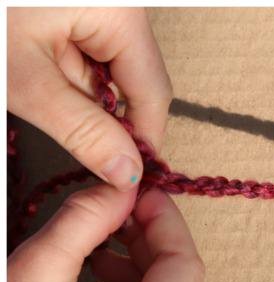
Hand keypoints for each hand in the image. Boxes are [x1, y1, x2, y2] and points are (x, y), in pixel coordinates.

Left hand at [8, 8, 171, 189]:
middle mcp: (121, 7)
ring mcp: (100, 7)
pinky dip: (67, 77)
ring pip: (110, 73)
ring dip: (80, 99)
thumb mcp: (27, 79)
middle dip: (104, 120)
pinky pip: (88, 54)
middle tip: (71, 140)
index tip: (122, 180)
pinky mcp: (78, 9)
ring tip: (37, 87)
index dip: (141, 143)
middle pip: (134, 84)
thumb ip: (84, 131)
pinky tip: (39, 73)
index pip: (153, 94)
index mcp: (121, 14)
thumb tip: (128, 175)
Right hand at [8, 187, 204, 281]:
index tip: (144, 193)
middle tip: (119, 214)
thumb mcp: (34, 275)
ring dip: (145, 268)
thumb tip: (122, 187)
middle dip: (153, 242)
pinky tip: (100, 280)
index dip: (168, 223)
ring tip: (100, 252)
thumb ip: (83, 223)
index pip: (185, 270)